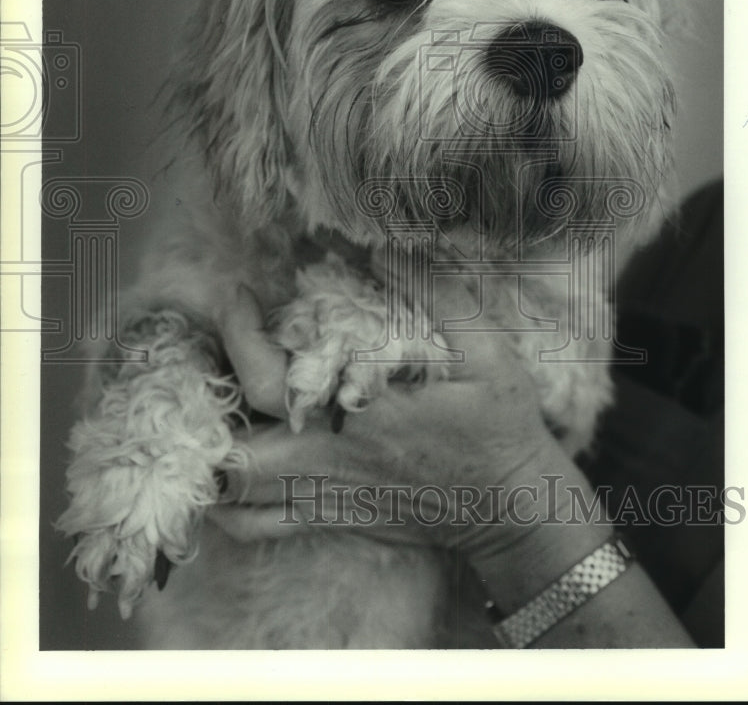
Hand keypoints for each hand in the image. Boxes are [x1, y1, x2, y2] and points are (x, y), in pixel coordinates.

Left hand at [207, 255, 557, 552]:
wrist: (511, 509)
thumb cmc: (499, 427)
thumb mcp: (488, 351)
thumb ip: (439, 295)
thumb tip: (381, 251)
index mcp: (362, 414)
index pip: (269, 381)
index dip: (239, 334)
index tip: (240, 294)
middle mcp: (329, 460)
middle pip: (231, 449)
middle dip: (208, 398)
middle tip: (220, 350)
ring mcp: (323, 496)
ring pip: (232, 492)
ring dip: (210, 446)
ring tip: (219, 396)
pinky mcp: (326, 517)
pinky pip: (253, 526)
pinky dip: (225, 500)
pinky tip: (231, 461)